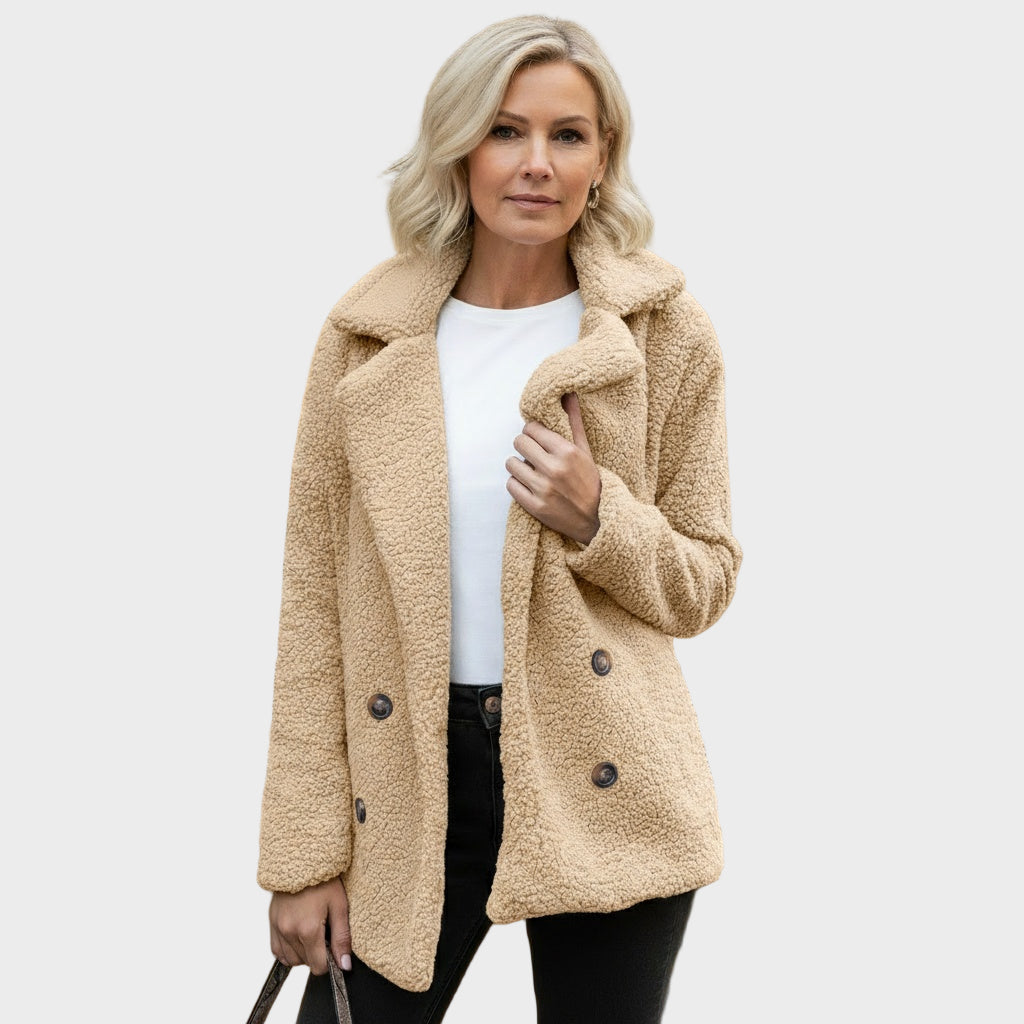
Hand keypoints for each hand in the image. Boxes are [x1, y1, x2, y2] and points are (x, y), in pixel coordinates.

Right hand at [269, 875, 352, 975]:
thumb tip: (344, 966)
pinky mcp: (271, 923)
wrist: (302, 860)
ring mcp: (278, 928)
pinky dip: (288, 949)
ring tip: (312, 932)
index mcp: (308, 929)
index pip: (319, 966)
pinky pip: (277, 950)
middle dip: (317, 954)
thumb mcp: (339, 906)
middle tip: (325, 932)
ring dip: (303, 953)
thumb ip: (342, 938)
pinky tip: (299, 935)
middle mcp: (290, 932)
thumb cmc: (324, 881)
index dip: (330, 961)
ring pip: (291, 959)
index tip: (334, 946)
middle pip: (305, 963)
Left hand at [505, 392, 600, 544]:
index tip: (538, 439)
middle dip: (524, 447)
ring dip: (518, 466)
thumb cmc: (591, 481)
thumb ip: (574, 421)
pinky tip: (529, 485)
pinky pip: (511, 485)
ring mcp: (543, 489)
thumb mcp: (585, 450)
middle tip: (533, 454)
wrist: (597, 519)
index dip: (533, 432)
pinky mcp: (535, 506)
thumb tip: (568, 394)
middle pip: (518, 442)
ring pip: (511, 464)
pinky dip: (517, 484)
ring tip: (531, 470)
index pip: (531, 428)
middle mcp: (554, 469)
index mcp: (567, 452)